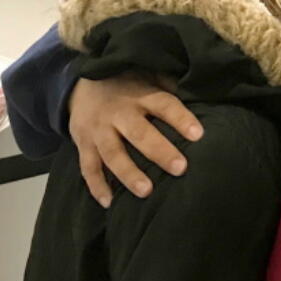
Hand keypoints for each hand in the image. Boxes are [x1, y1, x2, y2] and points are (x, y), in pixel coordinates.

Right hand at [68, 74, 203, 206]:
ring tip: (146, 191)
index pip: (164, 105)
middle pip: (139, 133)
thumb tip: (200, 96)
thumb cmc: (126, 85)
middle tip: (180, 168)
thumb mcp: (147, 77)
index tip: (198, 135)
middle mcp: (119, 113)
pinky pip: (88, 167)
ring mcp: (98, 130)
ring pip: (112, 154)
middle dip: (159, 151)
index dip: (181, 119)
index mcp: (140, 96)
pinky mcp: (83, 144)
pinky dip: (97, 185)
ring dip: (129, 173)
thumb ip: (169, 87)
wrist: (80, 84)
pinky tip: (109, 202)